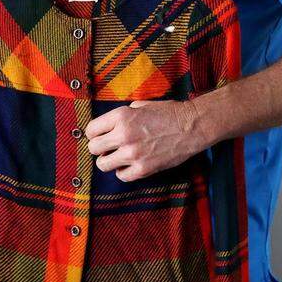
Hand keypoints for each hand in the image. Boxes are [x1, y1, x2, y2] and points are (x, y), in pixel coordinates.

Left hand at [84, 99, 206, 181]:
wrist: (192, 126)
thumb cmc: (168, 113)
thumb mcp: (140, 106)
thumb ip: (122, 116)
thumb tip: (107, 125)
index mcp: (120, 116)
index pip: (90, 130)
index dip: (94, 134)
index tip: (100, 136)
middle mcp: (123, 135)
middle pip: (92, 148)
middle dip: (98, 148)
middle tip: (107, 147)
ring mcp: (132, 154)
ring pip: (102, 165)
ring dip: (108, 161)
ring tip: (117, 157)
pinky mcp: (143, 169)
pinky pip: (121, 176)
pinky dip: (123, 171)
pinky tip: (130, 164)